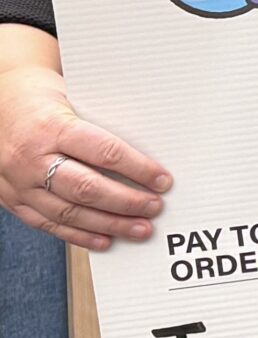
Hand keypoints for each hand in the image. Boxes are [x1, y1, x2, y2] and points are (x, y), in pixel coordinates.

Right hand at [0, 64, 169, 251]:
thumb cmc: (39, 97)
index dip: (138, 169)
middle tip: (154, 208)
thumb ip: (102, 124)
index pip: (103, 152)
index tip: (163, 180)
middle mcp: (30, 158)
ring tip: (140, 229)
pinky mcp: (11, 198)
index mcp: (50, 128)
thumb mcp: (71, 99)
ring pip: (68, 213)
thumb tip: (151, 144)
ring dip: (109, 224)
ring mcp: (17, 183)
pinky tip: (104, 239)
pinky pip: (46, 223)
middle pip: (86, 188)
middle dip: (127, 202)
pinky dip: (78, 235)